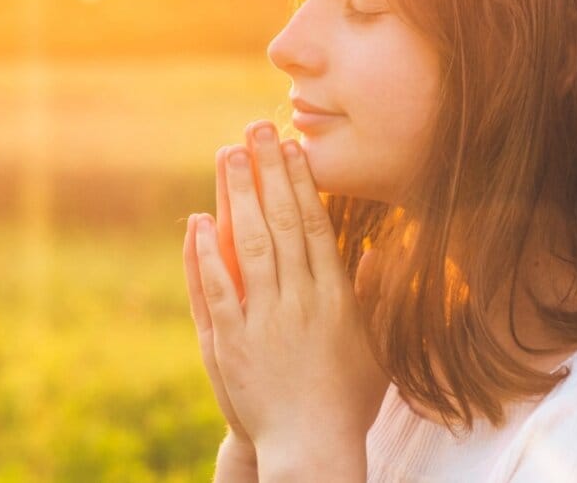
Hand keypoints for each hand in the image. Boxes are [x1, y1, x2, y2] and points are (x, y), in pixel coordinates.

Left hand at [192, 120, 389, 453]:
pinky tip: (198, 220)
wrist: (312, 448)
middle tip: (256, 128)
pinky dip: (205, 254)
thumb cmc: (349, 400)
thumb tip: (375, 251)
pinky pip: (216, 290)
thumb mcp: (377, 346)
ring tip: (228, 154)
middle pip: (280, 222)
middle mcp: (298, 300)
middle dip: (268, 171)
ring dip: (236, 196)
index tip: (292, 147)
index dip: (301, 182)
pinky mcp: (231, 342)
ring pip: (248, 245)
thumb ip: (376, 296)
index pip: (315, 226)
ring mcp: (262, 320)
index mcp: (334, 298)